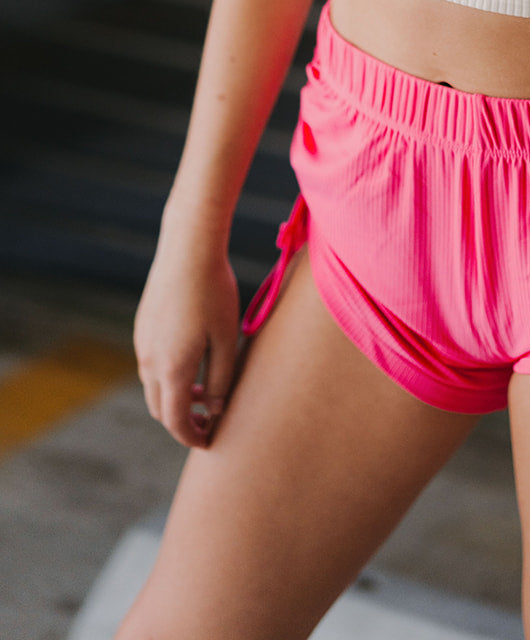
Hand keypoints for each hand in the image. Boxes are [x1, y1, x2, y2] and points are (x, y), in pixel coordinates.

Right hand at [133, 224, 239, 448]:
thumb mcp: (227, 338)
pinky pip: (150, 363)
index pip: (175, 421)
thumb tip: (214, 409)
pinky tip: (192, 360)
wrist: (188, 248)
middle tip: (209, 420)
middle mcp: (149, 360)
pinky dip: (167, 375)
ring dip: (175, 397)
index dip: (191, 437)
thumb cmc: (214, 292)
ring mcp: (142, 342)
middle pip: (160, 408)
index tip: (209, 442)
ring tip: (205, 391)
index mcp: (172, 369)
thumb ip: (221, 379)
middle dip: (182, 421)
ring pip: (153, 386)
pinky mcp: (142, 326)